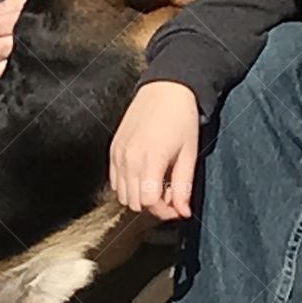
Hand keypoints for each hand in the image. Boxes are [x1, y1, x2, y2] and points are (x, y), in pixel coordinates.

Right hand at [109, 81, 198, 220]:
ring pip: (122, 195)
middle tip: (170, 195)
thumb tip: (182, 212)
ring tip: (158, 184)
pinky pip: (115, 181)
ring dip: (139, 197)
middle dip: (153, 206)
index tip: (177, 208)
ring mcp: (117, 154)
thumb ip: (183, 186)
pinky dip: (128, 186)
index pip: (148, 202)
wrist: (164, 89)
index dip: (164, 211)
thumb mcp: (189, 154)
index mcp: (150, 159)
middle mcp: (128, 159)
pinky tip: (144, 175)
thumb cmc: (181, 118)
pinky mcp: (112, 150)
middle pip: (133, 202)